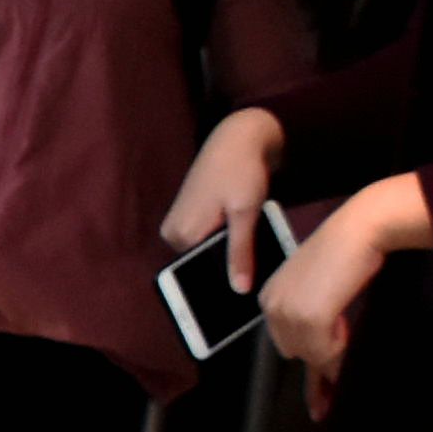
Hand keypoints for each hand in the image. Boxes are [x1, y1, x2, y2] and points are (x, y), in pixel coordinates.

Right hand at [158, 107, 286, 283]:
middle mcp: (175, 233)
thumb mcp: (245, 214)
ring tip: (253, 248)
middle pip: (203, 263)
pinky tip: (244, 235)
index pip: (201, 272)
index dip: (225, 281)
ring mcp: (181, 225)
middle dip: (228, 267)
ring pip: (208, 252)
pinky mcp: (191, 218)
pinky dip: (226, 241)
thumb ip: (239, 252)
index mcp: (182, 234)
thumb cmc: (241, 170)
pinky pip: (208, 240)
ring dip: (229, 253)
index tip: (247, 293)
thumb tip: (239, 289)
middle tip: (258, 268)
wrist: (239, 138)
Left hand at [260, 202, 387, 391]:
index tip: (318, 394)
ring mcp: (288, 312)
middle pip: (296, 352)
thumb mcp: (317, 286)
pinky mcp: (309, 318)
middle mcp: (272, 304)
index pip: (283, 341)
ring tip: (349, 328)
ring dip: (334, 354)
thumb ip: (311, 316)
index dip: (308, 356)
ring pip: (312, 356)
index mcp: (269, 295)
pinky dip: (339, 353)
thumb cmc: (346, 253)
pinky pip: (326, 353)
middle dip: (320, 358)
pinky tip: (347, 332)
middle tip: (335, 372)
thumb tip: (316, 358)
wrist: (359, 229)